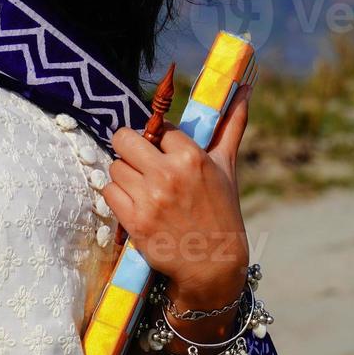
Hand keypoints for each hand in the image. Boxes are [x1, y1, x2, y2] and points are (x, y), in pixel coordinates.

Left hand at [101, 83, 252, 310]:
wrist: (213, 263)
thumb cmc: (221, 212)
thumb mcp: (227, 168)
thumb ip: (231, 127)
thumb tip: (245, 90)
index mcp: (192, 157)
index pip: (159, 127)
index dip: (159, 138)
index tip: (164, 150)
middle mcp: (168, 175)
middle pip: (125, 139)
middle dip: (131, 148)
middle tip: (141, 161)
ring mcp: (149, 199)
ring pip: (115, 167)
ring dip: (125, 175)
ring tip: (142, 187)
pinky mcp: (134, 222)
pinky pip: (109, 192)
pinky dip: (118, 196)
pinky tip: (135, 203)